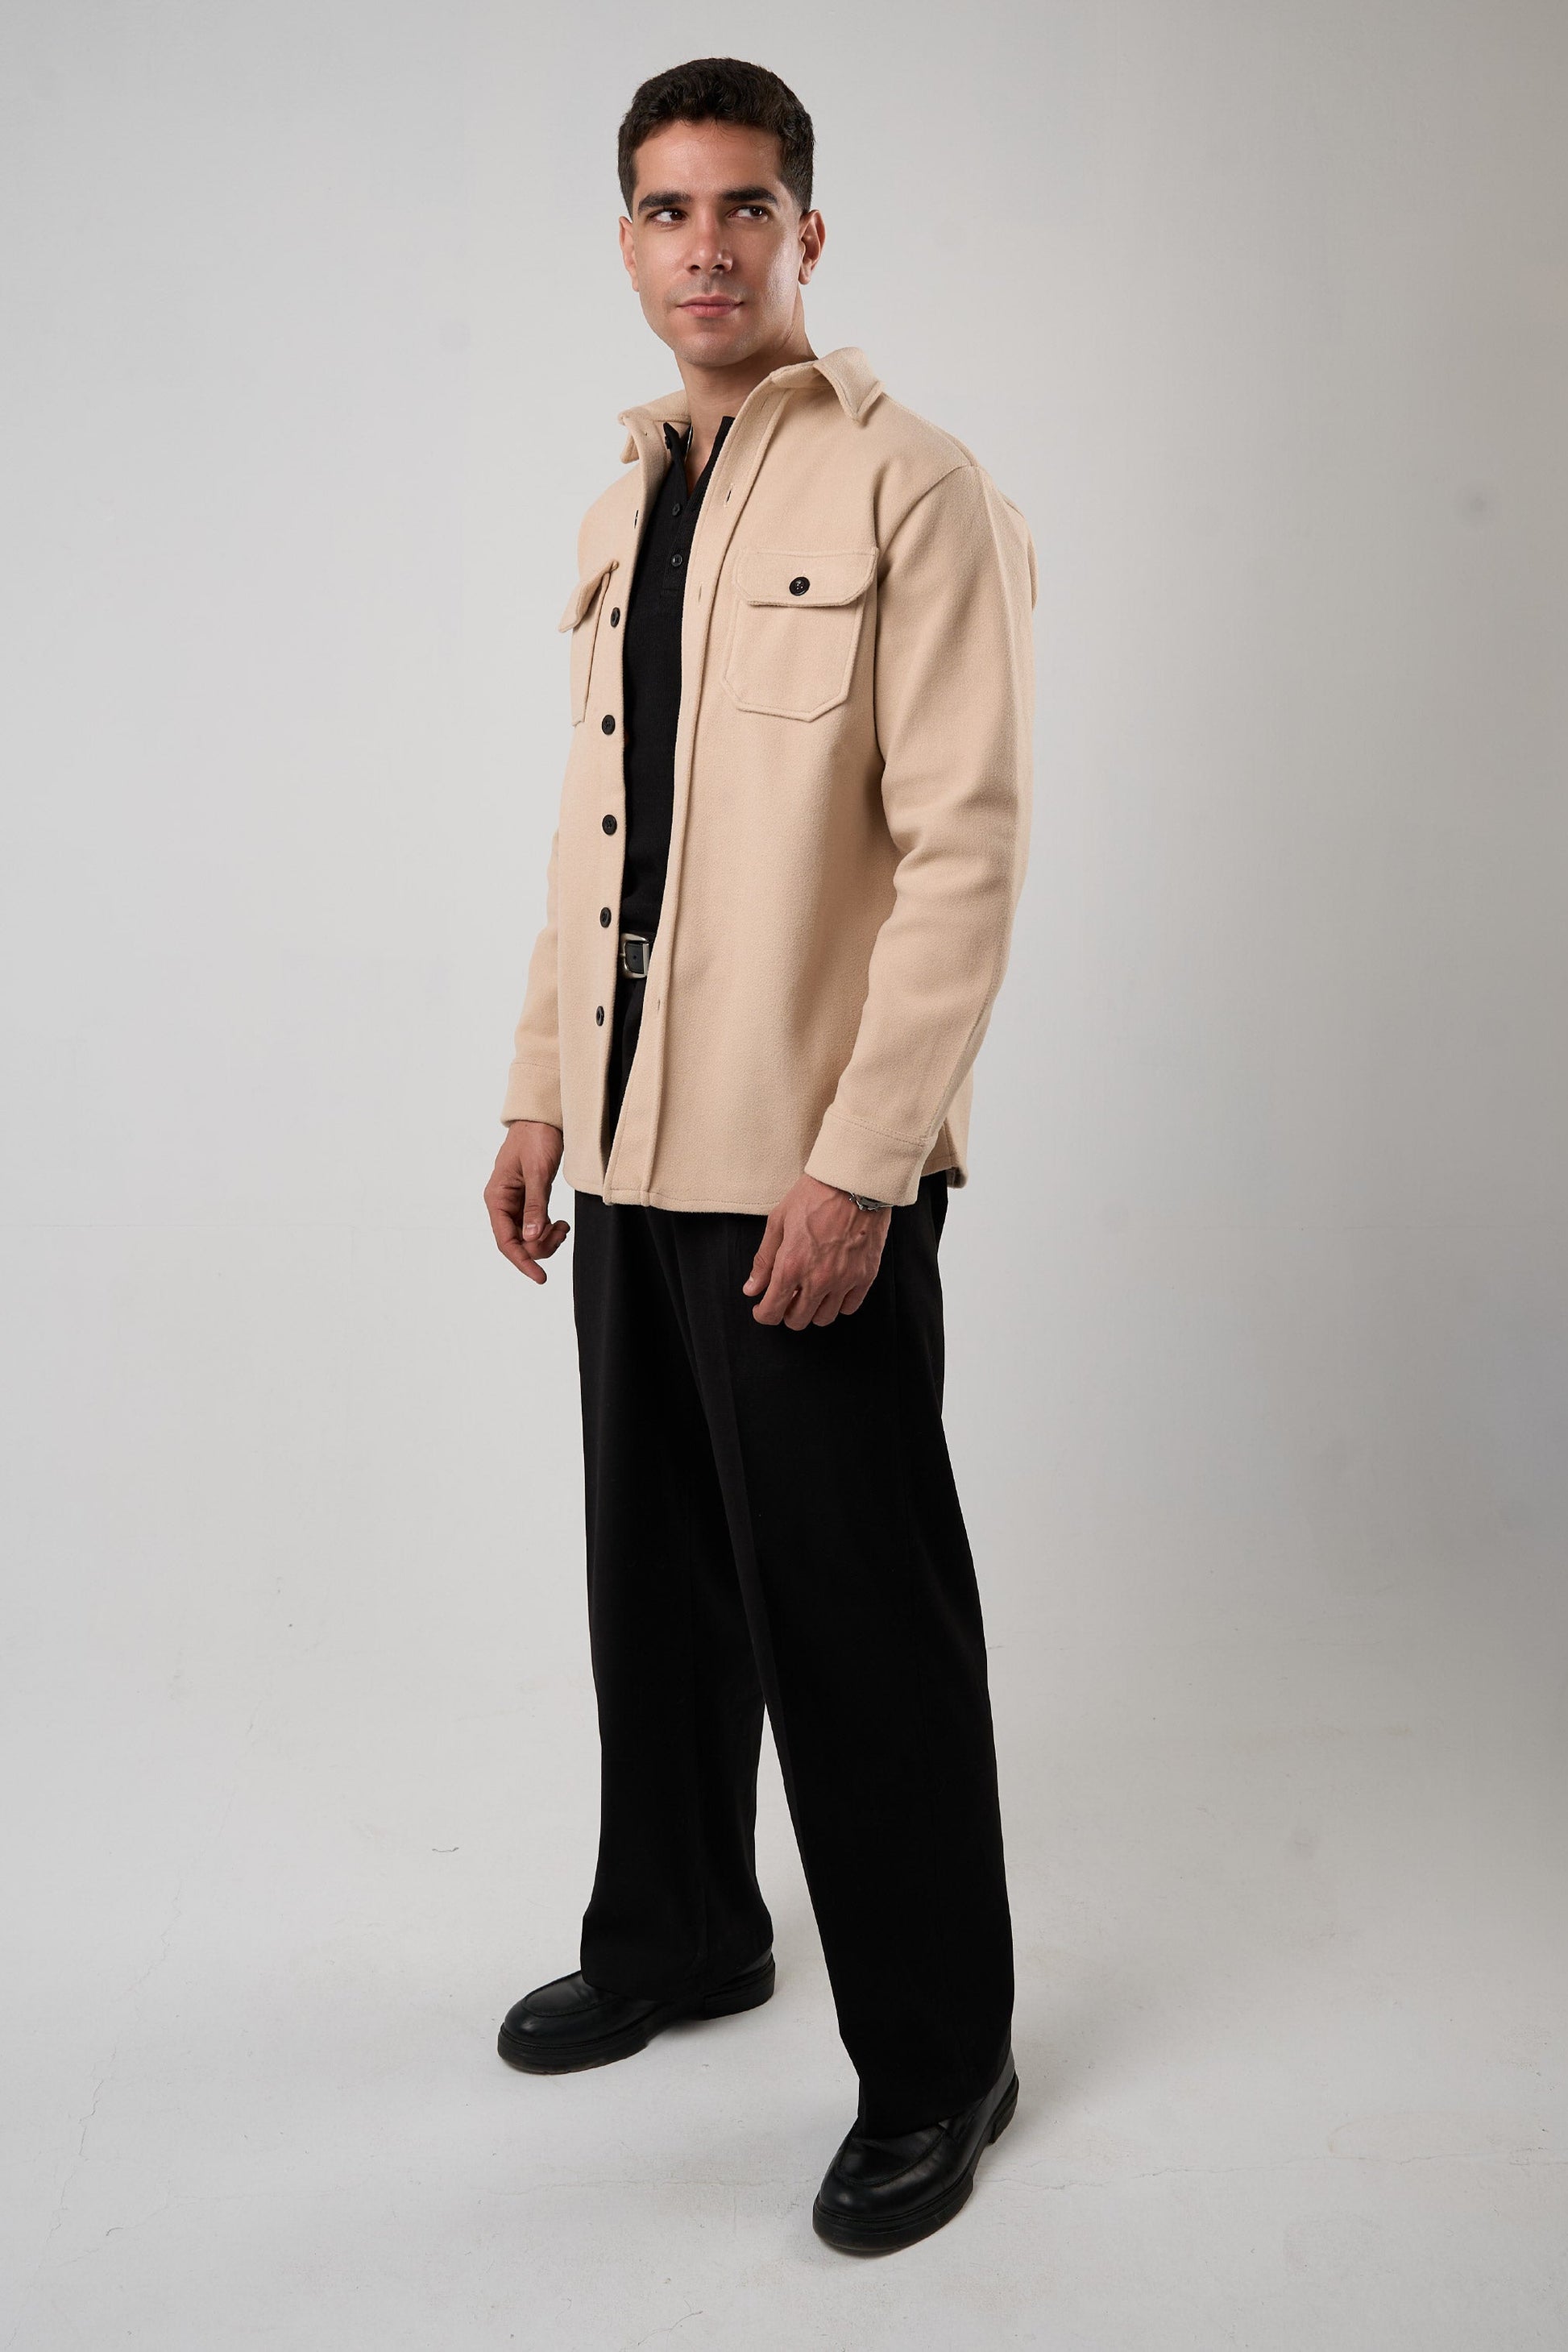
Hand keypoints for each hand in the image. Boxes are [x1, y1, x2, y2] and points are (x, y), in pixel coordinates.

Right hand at [485, 1120, 569, 1283]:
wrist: (542, 1118)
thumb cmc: (535, 1139)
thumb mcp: (538, 1172)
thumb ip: (535, 1205)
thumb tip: (530, 1238)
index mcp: (497, 1198)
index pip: (505, 1240)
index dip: (522, 1261)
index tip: (540, 1277)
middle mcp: (502, 1204)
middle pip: (517, 1243)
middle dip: (540, 1247)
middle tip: (562, 1233)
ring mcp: (515, 1203)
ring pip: (528, 1237)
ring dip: (547, 1239)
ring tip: (564, 1227)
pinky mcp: (528, 1200)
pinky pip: (536, 1226)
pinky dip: (549, 1230)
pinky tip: (561, 1224)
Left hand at [742, 1173, 891, 1327]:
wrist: (854, 1182)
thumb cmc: (814, 1196)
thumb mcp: (778, 1222)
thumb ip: (763, 1260)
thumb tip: (751, 1289)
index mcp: (791, 1266)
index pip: (772, 1312)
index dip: (763, 1314)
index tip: (762, 1308)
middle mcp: (818, 1280)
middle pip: (798, 1321)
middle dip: (787, 1313)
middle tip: (787, 1298)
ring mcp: (844, 1280)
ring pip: (824, 1318)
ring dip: (813, 1310)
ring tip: (811, 1293)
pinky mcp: (866, 1276)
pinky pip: (850, 1307)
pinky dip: (838, 1304)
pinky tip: (833, 1289)